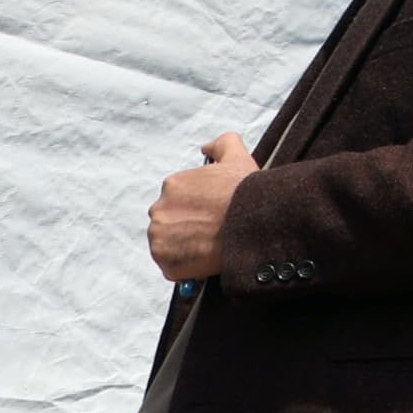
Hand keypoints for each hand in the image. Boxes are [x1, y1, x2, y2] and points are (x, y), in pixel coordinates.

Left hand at [149, 133, 256, 281]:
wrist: (253, 222)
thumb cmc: (246, 192)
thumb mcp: (238, 157)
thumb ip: (221, 144)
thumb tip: (206, 148)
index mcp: (172, 186)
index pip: (178, 201)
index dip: (196, 209)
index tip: (212, 214)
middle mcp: (159, 210)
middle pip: (169, 223)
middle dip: (187, 228)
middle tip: (212, 232)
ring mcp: (160, 238)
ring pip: (169, 245)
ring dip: (185, 247)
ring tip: (211, 247)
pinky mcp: (166, 262)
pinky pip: (172, 268)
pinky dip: (186, 268)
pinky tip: (207, 259)